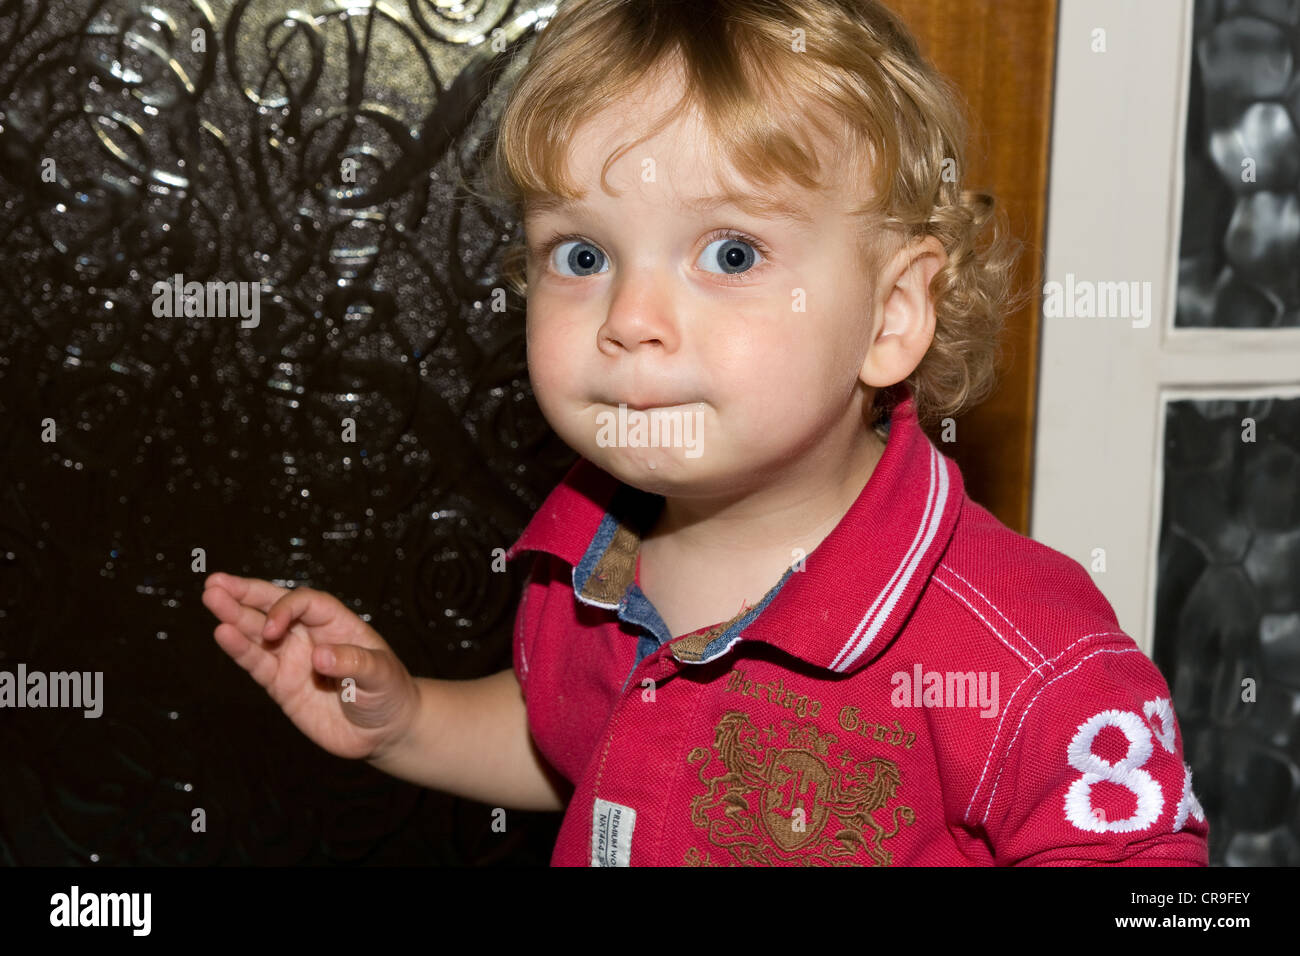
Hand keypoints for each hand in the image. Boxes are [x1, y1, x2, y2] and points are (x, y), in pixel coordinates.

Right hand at [202, 572, 420, 760]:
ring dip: (234, 617)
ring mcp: (293, 659)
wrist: (384, 730)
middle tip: (215, 583)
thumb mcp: (381, 675)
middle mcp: (310, 635)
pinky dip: (239, 650)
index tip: (271, 631)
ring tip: (211, 598)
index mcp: (337, 623)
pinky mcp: (282, 685)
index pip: (305, 603)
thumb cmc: (388, 692)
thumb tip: (318, 655)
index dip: (284, 609)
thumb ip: (353, 663)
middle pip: (274, 607)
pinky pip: (257, 664)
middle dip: (246, 595)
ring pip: (258, 633)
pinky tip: (222, 634)